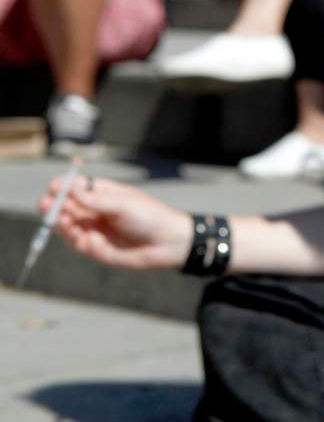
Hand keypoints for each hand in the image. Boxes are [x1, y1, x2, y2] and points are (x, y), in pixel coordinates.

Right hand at [39, 176, 193, 270]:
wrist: (166, 244)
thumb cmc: (149, 217)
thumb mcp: (122, 205)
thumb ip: (94, 200)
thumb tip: (70, 188)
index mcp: (104, 194)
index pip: (77, 188)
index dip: (64, 187)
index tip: (54, 186)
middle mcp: (96, 211)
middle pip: (67, 206)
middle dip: (54, 204)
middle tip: (45, 203)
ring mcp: (93, 229)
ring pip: (67, 224)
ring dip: (60, 220)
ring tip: (61, 218)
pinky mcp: (94, 247)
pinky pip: (74, 241)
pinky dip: (70, 236)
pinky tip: (73, 231)